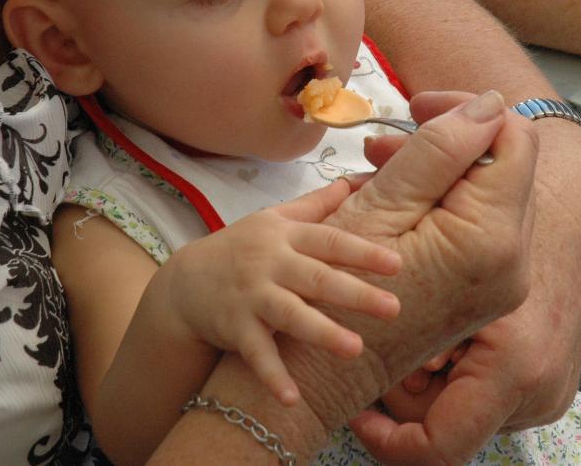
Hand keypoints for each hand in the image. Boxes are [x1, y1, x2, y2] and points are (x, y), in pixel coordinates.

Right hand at [161, 178, 401, 405]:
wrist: (183, 283)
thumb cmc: (239, 249)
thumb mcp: (272, 220)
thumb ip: (313, 206)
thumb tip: (351, 181)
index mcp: (284, 237)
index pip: (329, 240)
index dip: (363, 251)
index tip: (396, 265)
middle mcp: (269, 264)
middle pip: (317, 278)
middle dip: (355, 293)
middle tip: (394, 308)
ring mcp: (251, 297)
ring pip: (290, 315)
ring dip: (322, 332)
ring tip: (355, 349)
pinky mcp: (234, 328)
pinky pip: (256, 354)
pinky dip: (272, 376)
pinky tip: (292, 399)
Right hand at [269, 89, 537, 439]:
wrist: (322, 369)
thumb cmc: (332, 289)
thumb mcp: (380, 206)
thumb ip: (440, 150)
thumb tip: (491, 104)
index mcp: (491, 238)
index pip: (514, 138)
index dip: (468, 109)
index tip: (415, 107)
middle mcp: (512, 265)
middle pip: (503, 165)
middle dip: (447, 142)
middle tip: (383, 148)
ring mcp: (503, 285)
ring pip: (489, 193)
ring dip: (439, 172)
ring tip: (377, 171)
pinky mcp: (488, 295)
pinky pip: (480, 227)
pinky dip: (442, 204)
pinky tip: (397, 204)